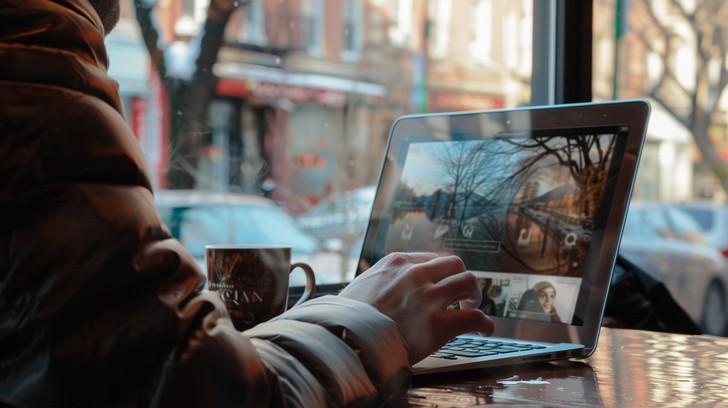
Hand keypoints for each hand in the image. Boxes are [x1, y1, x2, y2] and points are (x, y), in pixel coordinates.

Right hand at [339, 252, 494, 364]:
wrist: (345, 340)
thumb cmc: (347, 319)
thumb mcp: (360, 287)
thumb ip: (379, 282)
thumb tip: (383, 289)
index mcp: (396, 263)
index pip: (430, 259)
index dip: (440, 273)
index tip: (443, 283)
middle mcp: (415, 274)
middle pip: (454, 264)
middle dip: (461, 279)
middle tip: (462, 295)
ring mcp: (428, 298)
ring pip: (468, 282)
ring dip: (474, 295)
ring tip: (472, 308)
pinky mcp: (438, 324)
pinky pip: (474, 318)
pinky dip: (484, 324)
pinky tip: (484, 330)